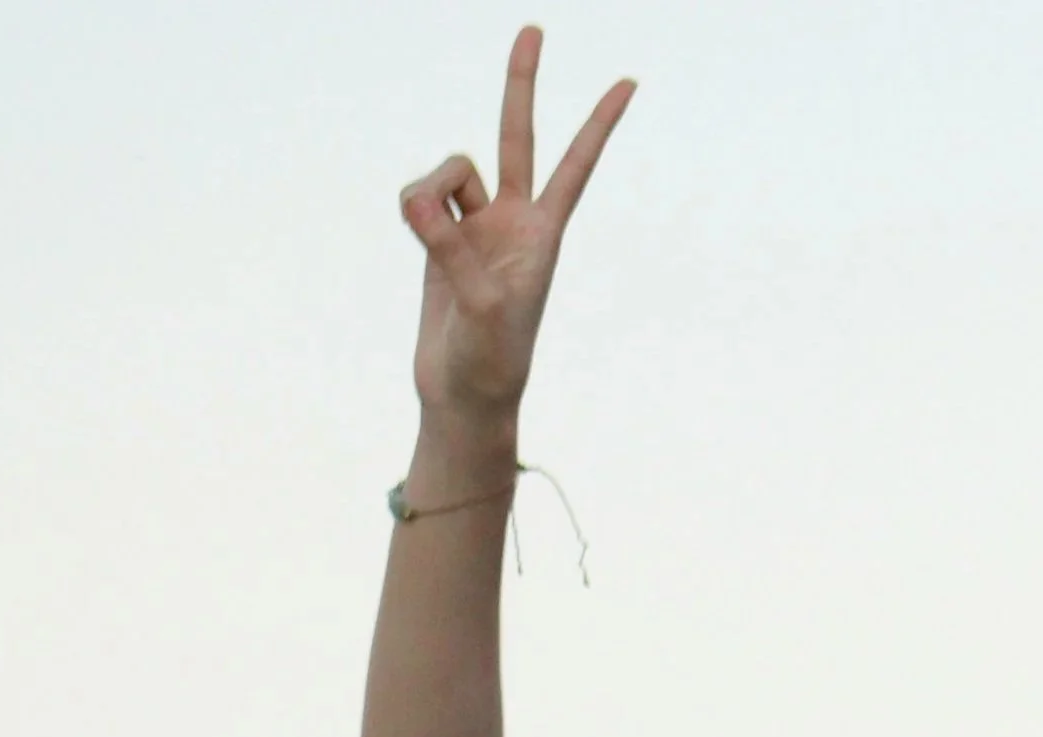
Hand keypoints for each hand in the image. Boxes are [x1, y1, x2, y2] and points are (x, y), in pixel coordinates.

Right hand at [398, 27, 634, 424]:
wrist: (463, 394)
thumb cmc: (490, 361)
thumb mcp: (479, 309)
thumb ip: (451, 249)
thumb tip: (418, 201)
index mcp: (543, 235)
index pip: (576, 168)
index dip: (599, 126)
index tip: (629, 83)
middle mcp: (513, 220)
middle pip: (517, 137)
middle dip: (522, 85)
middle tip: (535, 28)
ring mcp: (476, 225)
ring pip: (448, 170)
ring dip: (429, 191)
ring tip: (427, 233)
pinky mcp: (440, 235)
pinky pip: (419, 196)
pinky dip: (412, 208)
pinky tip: (416, 233)